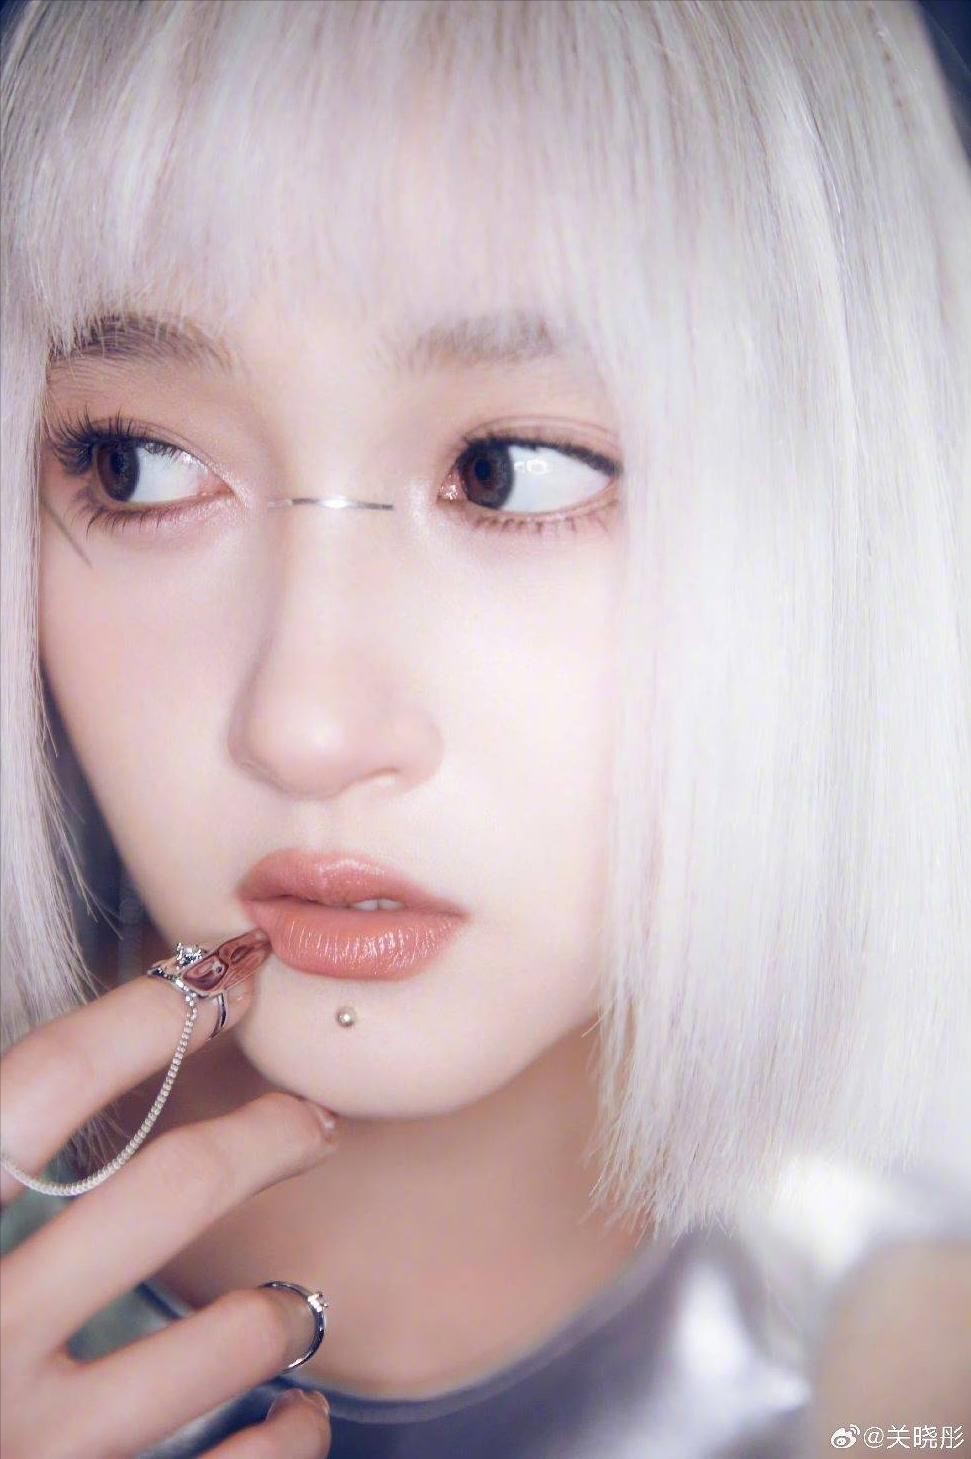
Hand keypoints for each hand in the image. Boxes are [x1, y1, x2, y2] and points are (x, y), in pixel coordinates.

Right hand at [0, 940, 336, 1458]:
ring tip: (290, 1299)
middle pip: (162, 1193)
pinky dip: (284, 1436)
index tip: (231, 979)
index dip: (151, 1017)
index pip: (48, 1085)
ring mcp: (28, 1449)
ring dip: (277, 1308)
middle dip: (263, 1136)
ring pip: (219, 1343)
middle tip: (313, 1117)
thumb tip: (80, 1058)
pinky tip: (292, 1410)